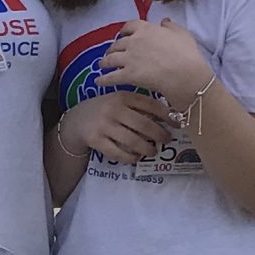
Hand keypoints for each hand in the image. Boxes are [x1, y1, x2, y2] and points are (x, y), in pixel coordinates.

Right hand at [60, 91, 177, 163]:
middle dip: (159, 134)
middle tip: (167, 140)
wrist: (76, 120)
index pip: (150, 104)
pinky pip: (118, 152)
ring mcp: (104, 125)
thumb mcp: (120, 101)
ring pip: (132, 140)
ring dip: (147, 149)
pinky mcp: (96, 140)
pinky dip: (130, 157)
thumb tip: (170, 116)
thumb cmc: (105, 109)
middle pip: (143, 124)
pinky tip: (136, 157)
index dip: (166, 115)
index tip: (178, 123)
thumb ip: (139, 106)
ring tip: (153, 152)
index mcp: (122, 96)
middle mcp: (114, 109)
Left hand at [99, 19, 212, 100]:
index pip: (129, 26)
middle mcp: (134, 42)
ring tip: (101, 65)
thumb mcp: (182, 34)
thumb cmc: (187, 53)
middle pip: (117, 44)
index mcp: (146, 29)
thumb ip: (171, 26)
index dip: (124, 31)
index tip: (122, 35)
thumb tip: (163, 21)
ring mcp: (128, 58)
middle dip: (112, 48)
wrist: (184, 73)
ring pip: (110, 59)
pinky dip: (103, 80)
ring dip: (104, 62)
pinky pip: (111, 77)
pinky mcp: (127, 75)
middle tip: (111, 53)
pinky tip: (98, 82)